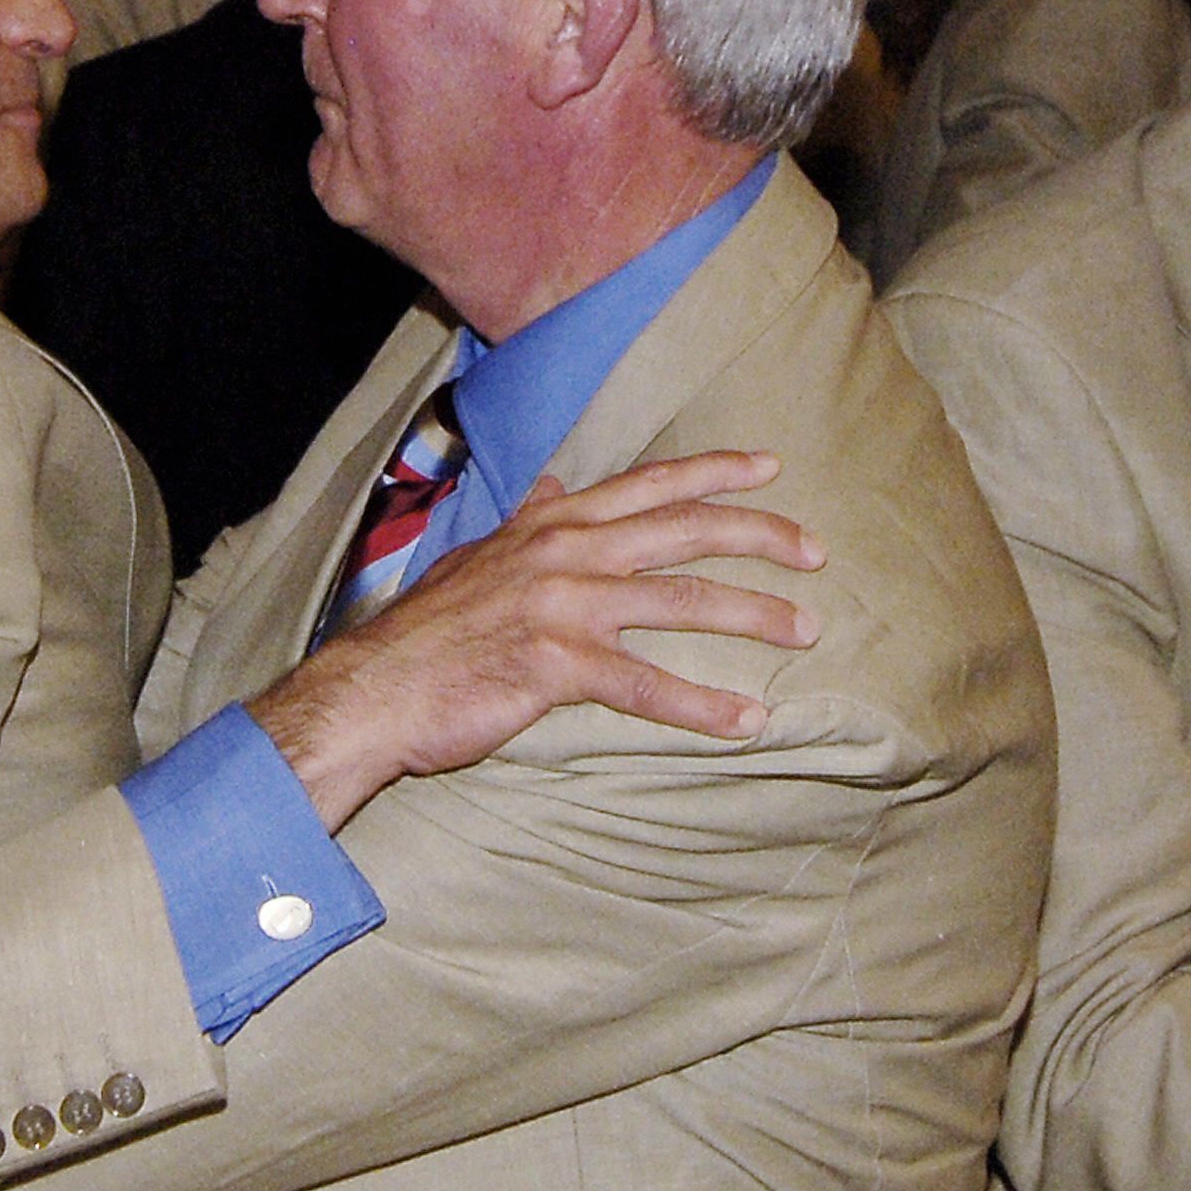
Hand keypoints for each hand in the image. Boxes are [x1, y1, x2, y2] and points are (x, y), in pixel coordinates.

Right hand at [251, 450, 822, 831]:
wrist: (374, 687)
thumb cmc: (429, 631)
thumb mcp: (479, 558)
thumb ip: (527, 523)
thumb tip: (557, 490)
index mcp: (551, 524)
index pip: (650, 483)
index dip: (715, 472)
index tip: (771, 468)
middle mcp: (565, 551)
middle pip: (685, 528)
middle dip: (760, 535)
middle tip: (816, 553)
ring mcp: (562, 605)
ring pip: (681, 599)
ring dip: (753, 616)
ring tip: (805, 631)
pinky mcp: (555, 665)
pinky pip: (646, 685)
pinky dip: (702, 705)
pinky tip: (746, 721)